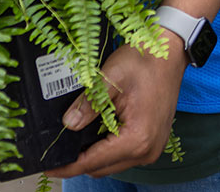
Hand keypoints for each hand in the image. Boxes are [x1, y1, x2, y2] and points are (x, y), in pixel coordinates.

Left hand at [45, 40, 187, 178]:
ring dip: (92, 155)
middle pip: (101, 167)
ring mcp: (152, 148)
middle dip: (77, 161)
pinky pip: (123, 155)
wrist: (170, 51)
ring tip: (72, 139)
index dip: (67, 165)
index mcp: (137, 138)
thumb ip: (88, 104)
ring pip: (111, 164)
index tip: (48, 165)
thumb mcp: (110, 77)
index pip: (92, 161)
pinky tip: (94, 133)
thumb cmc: (146, 60)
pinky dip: (106, 148)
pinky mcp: (152, 141)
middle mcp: (147, 150)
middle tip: (55, 149)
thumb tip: (67, 124)